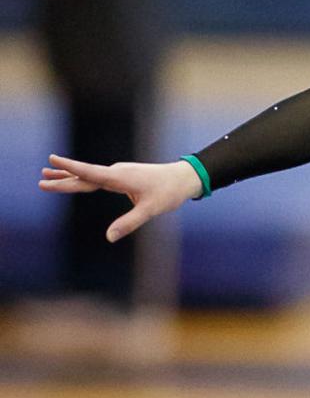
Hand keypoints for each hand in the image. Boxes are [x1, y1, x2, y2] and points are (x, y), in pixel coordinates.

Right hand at [38, 155, 201, 240]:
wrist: (182, 179)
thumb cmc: (167, 193)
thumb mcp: (149, 211)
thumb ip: (129, 224)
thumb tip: (109, 237)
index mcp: (119, 177)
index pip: (90, 173)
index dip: (70, 168)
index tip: (53, 159)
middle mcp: (116, 172)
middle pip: (84, 176)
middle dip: (62, 179)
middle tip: (40, 181)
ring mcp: (117, 173)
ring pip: (88, 176)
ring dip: (68, 176)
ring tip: (46, 174)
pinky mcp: (121, 177)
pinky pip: (96, 178)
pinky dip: (82, 178)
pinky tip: (73, 179)